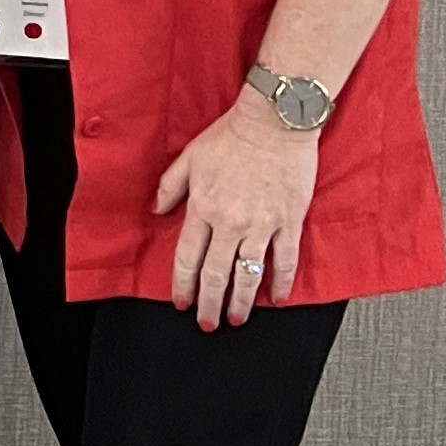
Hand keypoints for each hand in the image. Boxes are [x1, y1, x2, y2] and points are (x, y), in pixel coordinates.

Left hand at [156, 91, 319, 328]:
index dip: (183, 283)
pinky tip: (276, 298)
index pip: (188, 257)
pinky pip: (285, 259)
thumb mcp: (189, 157)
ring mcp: (261, 224)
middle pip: (216, 273)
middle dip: (209, 303)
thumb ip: (170, 187)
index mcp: (203, 207)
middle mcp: (230, 221)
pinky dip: (281, 282)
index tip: (181, 301)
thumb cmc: (232, 135)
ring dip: (242, 301)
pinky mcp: (288, 220)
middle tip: (207, 323)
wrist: (273, 121)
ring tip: (236, 319)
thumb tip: (156, 210)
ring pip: (248, 273)